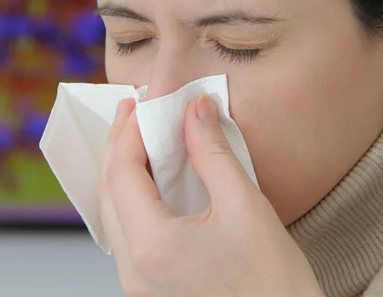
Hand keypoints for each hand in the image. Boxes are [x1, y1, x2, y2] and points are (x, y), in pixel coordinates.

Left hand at [97, 95, 322, 296]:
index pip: (123, 173)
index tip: (143, 104)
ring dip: (122, 173)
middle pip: (109, 192)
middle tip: (133, 113)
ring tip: (138, 140)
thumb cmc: (273, 284)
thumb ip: (214, 152)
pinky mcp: (149, 289)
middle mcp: (134, 270)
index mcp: (152, 246)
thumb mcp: (246, 207)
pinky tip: (148, 182)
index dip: (130, 132)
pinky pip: (127, 235)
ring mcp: (138, 284)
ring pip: (113, 215)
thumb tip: (197, 110)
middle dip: (119, 147)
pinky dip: (132, 201)